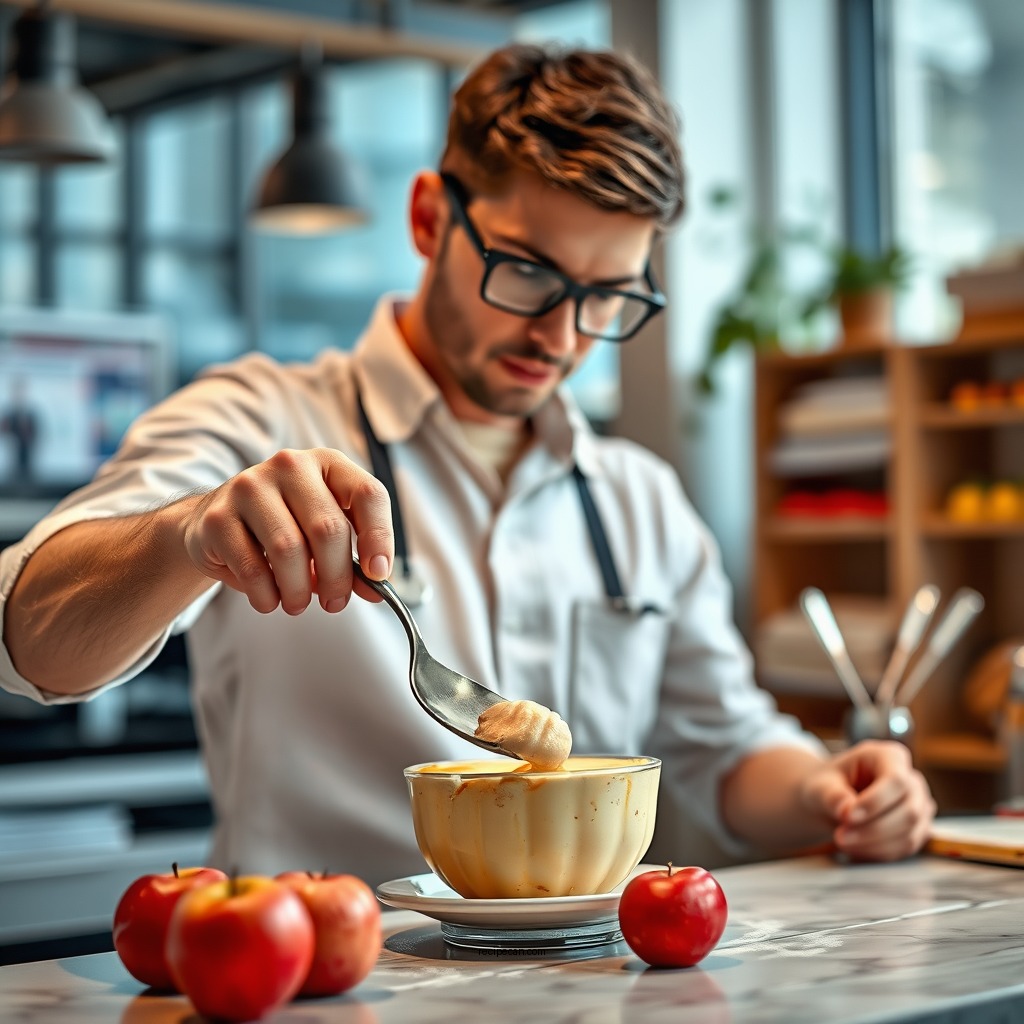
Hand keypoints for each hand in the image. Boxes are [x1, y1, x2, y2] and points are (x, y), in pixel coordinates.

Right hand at [180, 448, 392, 614]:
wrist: (220, 521)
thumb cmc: (285, 525)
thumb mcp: (325, 531)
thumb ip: (354, 558)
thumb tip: (377, 589)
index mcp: (328, 463)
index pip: (368, 493)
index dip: (379, 537)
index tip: (378, 575)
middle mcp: (290, 466)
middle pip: (328, 528)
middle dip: (336, 577)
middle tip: (334, 602)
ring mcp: (250, 487)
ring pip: (289, 550)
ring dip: (299, 590)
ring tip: (297, 604)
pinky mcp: (219, 517)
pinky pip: (253, 569)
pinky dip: (267, 595)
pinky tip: (269, 598)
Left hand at [798, 740, 935, 861]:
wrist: (830, 801)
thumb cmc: (828, 786)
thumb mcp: (821, 785)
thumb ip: (833, 795)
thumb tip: (846, 811)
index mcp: (890, 757)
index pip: (896, 780)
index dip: (875, 802)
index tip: (848, 817)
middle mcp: (911, 780)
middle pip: (908, 811)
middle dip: (873, 829)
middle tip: (840, 837)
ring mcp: (919, 806)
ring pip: (910, 834)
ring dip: (875, 844)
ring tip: (843, 842)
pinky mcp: (917, 830)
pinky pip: (906, 848)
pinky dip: (879, 853)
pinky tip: (856, 849)